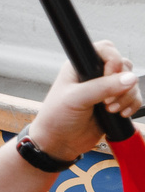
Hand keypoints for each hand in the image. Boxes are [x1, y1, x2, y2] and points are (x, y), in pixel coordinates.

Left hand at [27, 42, 143, 157]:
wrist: (59, 142)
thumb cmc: (57, 116)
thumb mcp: (76, 99)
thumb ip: (102, 87)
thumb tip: (130, 78)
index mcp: (80, 66)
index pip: (106, 49)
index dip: (113, 61)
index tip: (109, 77)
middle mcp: (95, 74)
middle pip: (124, 65)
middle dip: (122, 82)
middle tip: (107, 99)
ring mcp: (106, 89)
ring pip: (131, 83)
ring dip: (127, 96)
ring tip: (110, 109)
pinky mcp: (115, 103)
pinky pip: (134, 97)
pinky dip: (133, 104)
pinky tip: (120, 114)